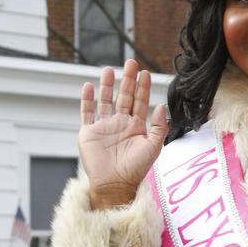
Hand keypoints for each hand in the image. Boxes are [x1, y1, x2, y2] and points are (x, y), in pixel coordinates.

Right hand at [79, 59, 167, 209]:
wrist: (115, 185)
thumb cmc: (136, 169)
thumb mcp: (153, 147)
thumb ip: (159, 127)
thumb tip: (160, 106)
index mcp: (136, 126)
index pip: (140, 102)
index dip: (143, 87)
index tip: (145, 72)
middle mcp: (120, 123)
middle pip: (124, 96)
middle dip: (127, 80)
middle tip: (130, 62)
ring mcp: (104, 127)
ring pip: (105, 101)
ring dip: (107, 85)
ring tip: (109, 69)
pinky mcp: (88, 133)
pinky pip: (87, 113)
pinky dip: (87, 100)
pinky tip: (88, 87)